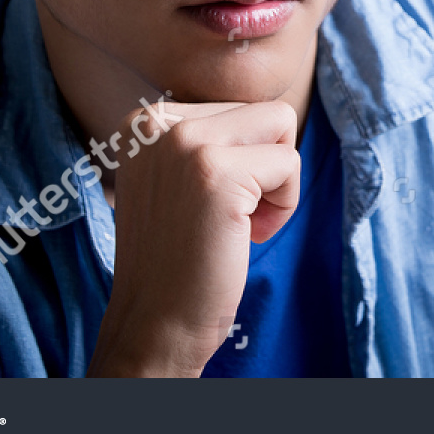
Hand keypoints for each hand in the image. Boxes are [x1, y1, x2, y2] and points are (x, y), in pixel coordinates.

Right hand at [86, 98, 299, 376]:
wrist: (154, 324)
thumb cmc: (177, 257)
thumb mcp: (172, 178)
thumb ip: (206, 138)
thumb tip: (272, 115)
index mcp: (144, 120)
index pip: (237, 109)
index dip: (245, 161)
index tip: (211, 205)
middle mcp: (157, 122)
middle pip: (264, 112)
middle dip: (266, 167)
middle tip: (231, 217)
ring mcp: (185, 144)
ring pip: (282, 125)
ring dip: (278, 183)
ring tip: (242, 223)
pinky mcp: (217, 173)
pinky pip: (290, 164)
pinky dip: (284, 207)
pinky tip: (248, 237)